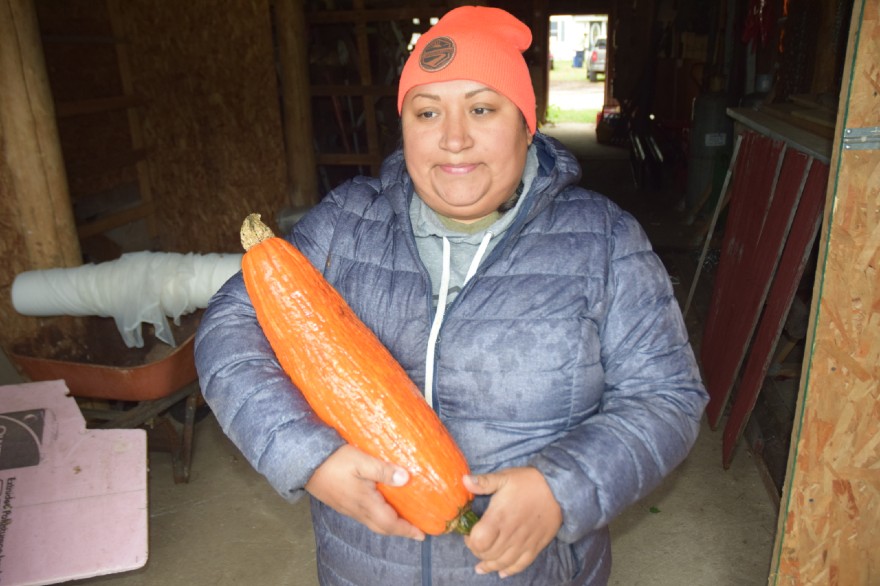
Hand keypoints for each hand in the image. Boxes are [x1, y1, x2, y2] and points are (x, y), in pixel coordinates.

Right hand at [305, 444, 424, 540]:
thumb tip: (405, 478)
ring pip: (374, 523)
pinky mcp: (343, 503)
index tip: (422, 534)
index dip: (407, 529)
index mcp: (365, 503)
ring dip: (390, 524)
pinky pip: (365, 516)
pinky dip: (379, 517)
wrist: (304, 464)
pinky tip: (383, 507)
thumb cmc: (333, 461)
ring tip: (403, 519)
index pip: (390, 523)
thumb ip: (383, 470)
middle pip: (383, 527)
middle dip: (400, 530)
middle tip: (416, 529)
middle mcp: (357, 510)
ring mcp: (349, 508)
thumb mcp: (361, 460)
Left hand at [463, 467, 561, 577]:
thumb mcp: (504, 477)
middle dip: (478, 553)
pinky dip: (510, 571)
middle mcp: (511, 534)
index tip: (469, 534)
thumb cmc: (528, 482)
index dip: (470, 541)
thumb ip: (483, 482)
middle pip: (488, 554)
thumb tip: (463, 480)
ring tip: (482, 566)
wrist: (558, 489)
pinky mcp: (535, 547)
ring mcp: (524, 542)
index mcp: (499, 517)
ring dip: (490, 566)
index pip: (479, 541)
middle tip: (476, 546)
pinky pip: (521, 565)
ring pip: (502, 563)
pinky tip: (502, 572)